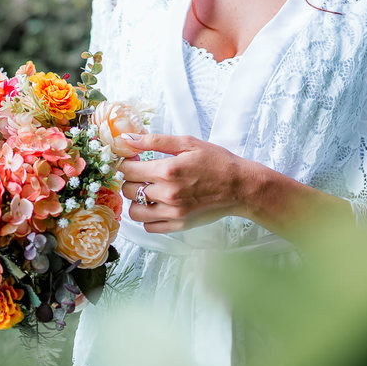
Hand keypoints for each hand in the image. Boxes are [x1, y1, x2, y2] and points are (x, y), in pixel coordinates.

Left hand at [117, 133, 252, 232]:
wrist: (240, 186)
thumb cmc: (217, 162)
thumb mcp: (187, 143)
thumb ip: (155, 141)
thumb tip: (126, 138)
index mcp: (168, 170)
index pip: (128, 170)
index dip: (126, 163)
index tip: (134, 160)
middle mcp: (168, 194)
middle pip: (129, 190)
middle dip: (131, 180)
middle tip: (142, 174)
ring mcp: (173, 212)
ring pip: (135, 211)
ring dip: (136, 201)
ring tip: (148, 191)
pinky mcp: (179, 225)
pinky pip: (149, 227)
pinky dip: (147, 217)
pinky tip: (156, 205)